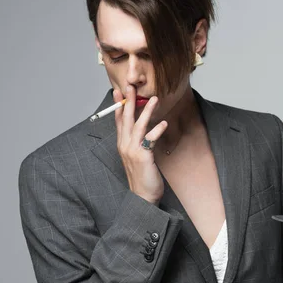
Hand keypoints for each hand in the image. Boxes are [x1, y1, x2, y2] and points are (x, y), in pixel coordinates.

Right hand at [114, 86, 167, 204]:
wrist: (142, 196)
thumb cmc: (142, 177)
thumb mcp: (137, 157)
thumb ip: (138, 143)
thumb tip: (144, 131)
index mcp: (122, 145)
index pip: (118, 121)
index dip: (118, 106)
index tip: (118, 92)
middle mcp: (124, 146)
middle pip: (125, 119)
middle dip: (128, 101)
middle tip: (130, 86)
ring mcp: (132, 151)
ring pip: (138, 126)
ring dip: (146, 111)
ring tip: (154, 99)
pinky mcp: (143, 156)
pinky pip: (149, 139)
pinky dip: (156, 130)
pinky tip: (164, 123)